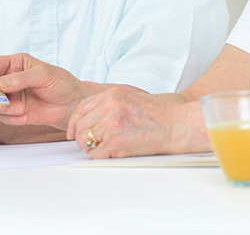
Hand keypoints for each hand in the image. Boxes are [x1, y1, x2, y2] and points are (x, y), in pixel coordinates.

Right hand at [0, 53, 88, 129]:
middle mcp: (10, 79)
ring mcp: (12, 96)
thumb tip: (0, 83)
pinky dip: (12, 118)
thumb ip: (21, 78)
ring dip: (4, 109)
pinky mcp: (15, 111)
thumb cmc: (61, 83)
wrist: (72, 104)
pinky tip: (26, 116)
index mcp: (16, 64)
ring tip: (21, 109)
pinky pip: (4, 117)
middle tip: (1, 103)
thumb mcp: (43, 75)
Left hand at [67, 86, 208, 158]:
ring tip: (105, 148)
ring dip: (91, 148)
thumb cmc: (158, 114)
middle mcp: (110, 106)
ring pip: (85, 140)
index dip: (74, 122)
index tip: (73, 131)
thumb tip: (92, 116)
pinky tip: (112, 152)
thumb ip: (109, 103)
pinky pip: (96, 154)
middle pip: (80, 125)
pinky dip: (100, 156)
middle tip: (91, 143)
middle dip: (82, 137)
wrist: (177, 125)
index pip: (81, 108)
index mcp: (112, 94)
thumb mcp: (130, 97)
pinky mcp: (116, 141)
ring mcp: (112, 124)